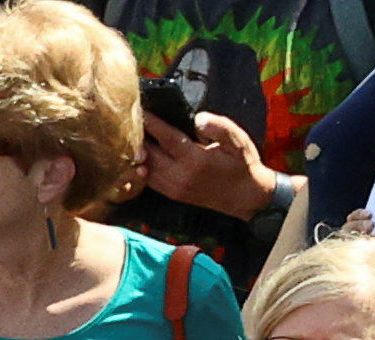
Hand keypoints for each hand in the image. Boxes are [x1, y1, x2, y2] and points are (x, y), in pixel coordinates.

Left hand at [137, 111, 278, 218]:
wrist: (244, 196)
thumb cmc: (242, 163)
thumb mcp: (238, 141)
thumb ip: (219, 127)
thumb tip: (198, 118)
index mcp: (196, 160)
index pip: (166, 137)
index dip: (151, 122)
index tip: (140, 108)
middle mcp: (180, 176)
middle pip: (149, 153)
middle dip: (139, 134)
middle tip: (130, 117)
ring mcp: (173, 188)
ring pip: (145, 167)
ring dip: (138, 150)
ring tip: (132, 132)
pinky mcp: (171, 194)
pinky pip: (148, 179)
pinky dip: (141, 165)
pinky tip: (140, 152)